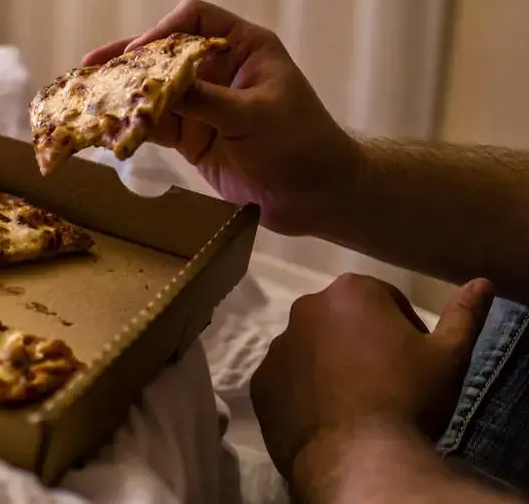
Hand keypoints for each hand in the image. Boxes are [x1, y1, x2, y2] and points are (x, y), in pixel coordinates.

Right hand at [82, 0, 361, 234]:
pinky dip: (132, 124)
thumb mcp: (254, 116)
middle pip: (164, 53)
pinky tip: (106, 126)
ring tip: (86, 95)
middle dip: (128, 60)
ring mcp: (203, 104)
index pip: (194, 21)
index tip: (141, 55)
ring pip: (153, 89)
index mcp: (244, 48)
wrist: (317, 196)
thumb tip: (155, 85)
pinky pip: (155, 124)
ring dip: (122, 93)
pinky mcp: (193, 136)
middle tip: (91, 67)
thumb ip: (205, 100)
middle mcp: (219, 70)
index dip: (163, 31)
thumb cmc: (302, 144)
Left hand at [250, 274, 494, 485]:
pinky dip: (304, 390)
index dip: (405, 329)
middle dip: (362, 341)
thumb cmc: (408, 397)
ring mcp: (276, 346)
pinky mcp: (260, 383)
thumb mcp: (448, 356)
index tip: (414, 359)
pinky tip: (330, 415)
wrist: (359, 456)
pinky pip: (288, 379)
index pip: (384, 300)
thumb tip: (478, 283)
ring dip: (330, 364)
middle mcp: (304, 309)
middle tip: (387, 380)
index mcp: (349, 291)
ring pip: (311, 348)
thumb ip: (462, 315)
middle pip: (342, 320)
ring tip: (357, 401)